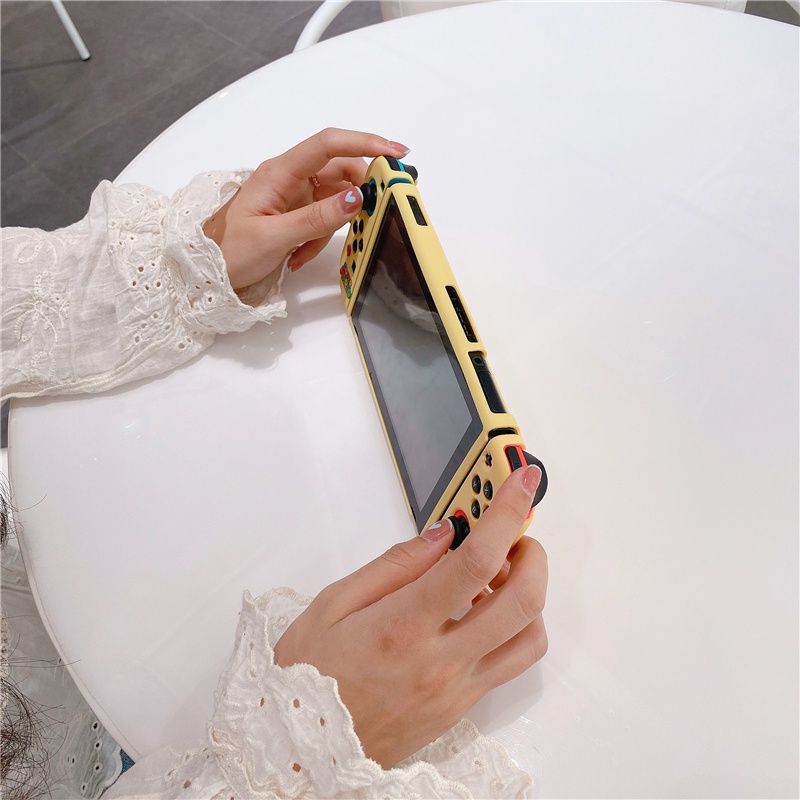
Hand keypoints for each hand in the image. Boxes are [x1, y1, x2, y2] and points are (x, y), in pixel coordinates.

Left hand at [202, 128, 409, 288]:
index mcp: (279, 173)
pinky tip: (298, 255)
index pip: (328, 144)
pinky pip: (323, 219)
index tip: (395, 153)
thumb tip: (355, 197)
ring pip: (334, 199)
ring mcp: (292, 196)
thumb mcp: (274, 238)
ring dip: (332, 226)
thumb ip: (317, 219)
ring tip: (305, 251)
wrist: (206, 272)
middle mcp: (288, 178)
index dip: (364, 142)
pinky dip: (320, 238)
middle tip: (369, 215)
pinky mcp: (295, 214)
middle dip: (355, 195)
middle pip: (338, 171)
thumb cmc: (227, 251)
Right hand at [274, 465, 547, 767]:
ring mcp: (457, 689)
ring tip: (497, 575)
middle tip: (513, 534)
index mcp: (403, 626)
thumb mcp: (333, 604)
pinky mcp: (462, 707)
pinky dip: (514, 627)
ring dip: (531, 593)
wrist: (302, 752)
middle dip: (532, 554)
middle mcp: (441, 660)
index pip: (476, 561)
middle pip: (524, 599)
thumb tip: (444, 534)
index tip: (521, 484)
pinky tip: (482, 613)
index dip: (507, 514)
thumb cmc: (307, 676)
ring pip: (531, 637)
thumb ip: (396, 564)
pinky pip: (511, 664)